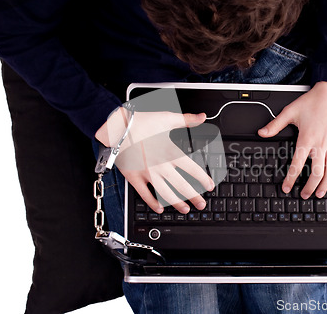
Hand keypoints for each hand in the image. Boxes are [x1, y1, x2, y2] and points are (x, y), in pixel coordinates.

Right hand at [96, 110, 214, 213]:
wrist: (117, 127)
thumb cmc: (142, 122)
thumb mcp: (167, 118)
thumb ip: (187, 120)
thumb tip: (202, 117)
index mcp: (171, 152)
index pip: (193, 170)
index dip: (204, 180)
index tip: (210, 186)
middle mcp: (161, 166)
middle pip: (182, 186)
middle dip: (194, 197)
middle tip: (202, 204)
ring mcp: (148, 174)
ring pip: (166, 194)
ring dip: (177, 204)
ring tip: (185, 209)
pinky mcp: (134, 178)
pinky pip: (145, 195)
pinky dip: (153, 203)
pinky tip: (159, 208)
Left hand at [258, 81, 326, 198]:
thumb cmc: (313, 100)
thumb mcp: (290, 111)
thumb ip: (275, 125)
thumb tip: (261, 133)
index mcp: (306, 139)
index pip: (297, 165)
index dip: (291, 179)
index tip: (286, 188)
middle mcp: (320, 144)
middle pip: (316, 173)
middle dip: (309, 187)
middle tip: (303, 195)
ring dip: (324, 185)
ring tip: (318, 194)